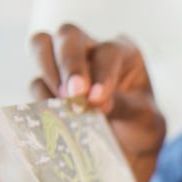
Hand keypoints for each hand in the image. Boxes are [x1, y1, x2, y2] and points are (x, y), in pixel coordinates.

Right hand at [29, 23, 165, 181]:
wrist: (129, 146)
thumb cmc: (141, 125)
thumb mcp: (145, 118)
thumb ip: (123, 106)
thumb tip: (90, 102)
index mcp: (124, 52)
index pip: (108, 52)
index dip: (102, 73)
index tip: (98, 99)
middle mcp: (92, 49)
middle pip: (69, 35)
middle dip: (69, 63)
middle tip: (74, 93)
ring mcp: (66, 63)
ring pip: (42, 44)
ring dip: (48, 71)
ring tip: (62, 101)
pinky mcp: (49, 83)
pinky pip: (37, 82)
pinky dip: (43, 97)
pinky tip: (59, 114)